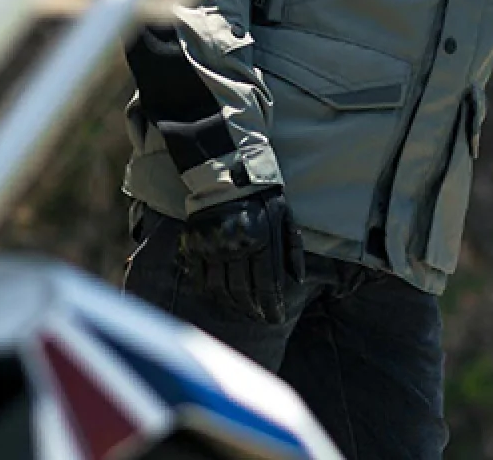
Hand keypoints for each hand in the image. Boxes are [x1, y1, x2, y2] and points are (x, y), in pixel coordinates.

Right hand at [177, 188, 305, 322]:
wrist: (227, 174)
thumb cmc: (261, 196)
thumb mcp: (284, 216)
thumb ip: (292, 249)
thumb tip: (298, 280)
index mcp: (260, 238)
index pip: (267, 284)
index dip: (272, 306)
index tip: (276, 318)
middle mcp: (235, 245)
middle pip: (243, 291)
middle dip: (253, 310)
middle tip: (259, 318)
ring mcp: (211, 246)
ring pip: (220, 289)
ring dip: (232, 305)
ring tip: (242, 311)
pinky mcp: (194, 244)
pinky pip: (199, 278)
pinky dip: (209, 292)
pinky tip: (220, 298)